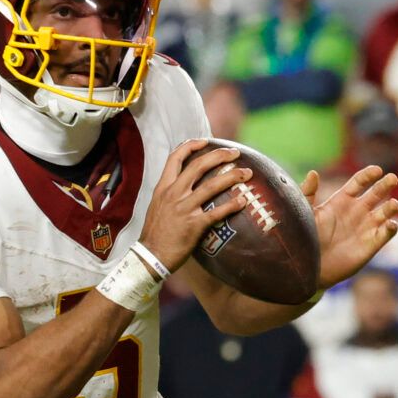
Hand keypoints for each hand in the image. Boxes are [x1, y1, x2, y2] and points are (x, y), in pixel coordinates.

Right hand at [140, 141, 249, 272]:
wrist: (150, 256)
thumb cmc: (155, 233)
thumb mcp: (157, 206)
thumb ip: (170, 193)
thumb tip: (185, 185)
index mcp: (163, 187)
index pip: (175, 157)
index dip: (191, 145)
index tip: (206, 141)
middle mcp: (174, 194)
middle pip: (199, 165)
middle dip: (219, 155)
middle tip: (235, 152)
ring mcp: (184, 209)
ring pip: (212, 185)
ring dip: (232, 176)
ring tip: (247, 173)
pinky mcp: (194, 225)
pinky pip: (217, 212)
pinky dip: (232, 205)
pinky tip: (243, 202)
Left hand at [301, 165, 397, 289]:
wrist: (310, 267)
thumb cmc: (304, 239)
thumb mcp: (305, 213)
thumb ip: (308, 192)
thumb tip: (314, 173)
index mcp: (342, 200)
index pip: (359, 182)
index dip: (369, 175)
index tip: (377, 170)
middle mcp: (357, 211)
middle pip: (376, 193)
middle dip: (385, 185)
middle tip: (392, 179)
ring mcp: (366, 227)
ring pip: (386, 211)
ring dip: (392, 206)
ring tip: (393, 205)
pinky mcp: (372, 244)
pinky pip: (387, 233)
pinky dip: (392, 227)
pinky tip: (390, 224)